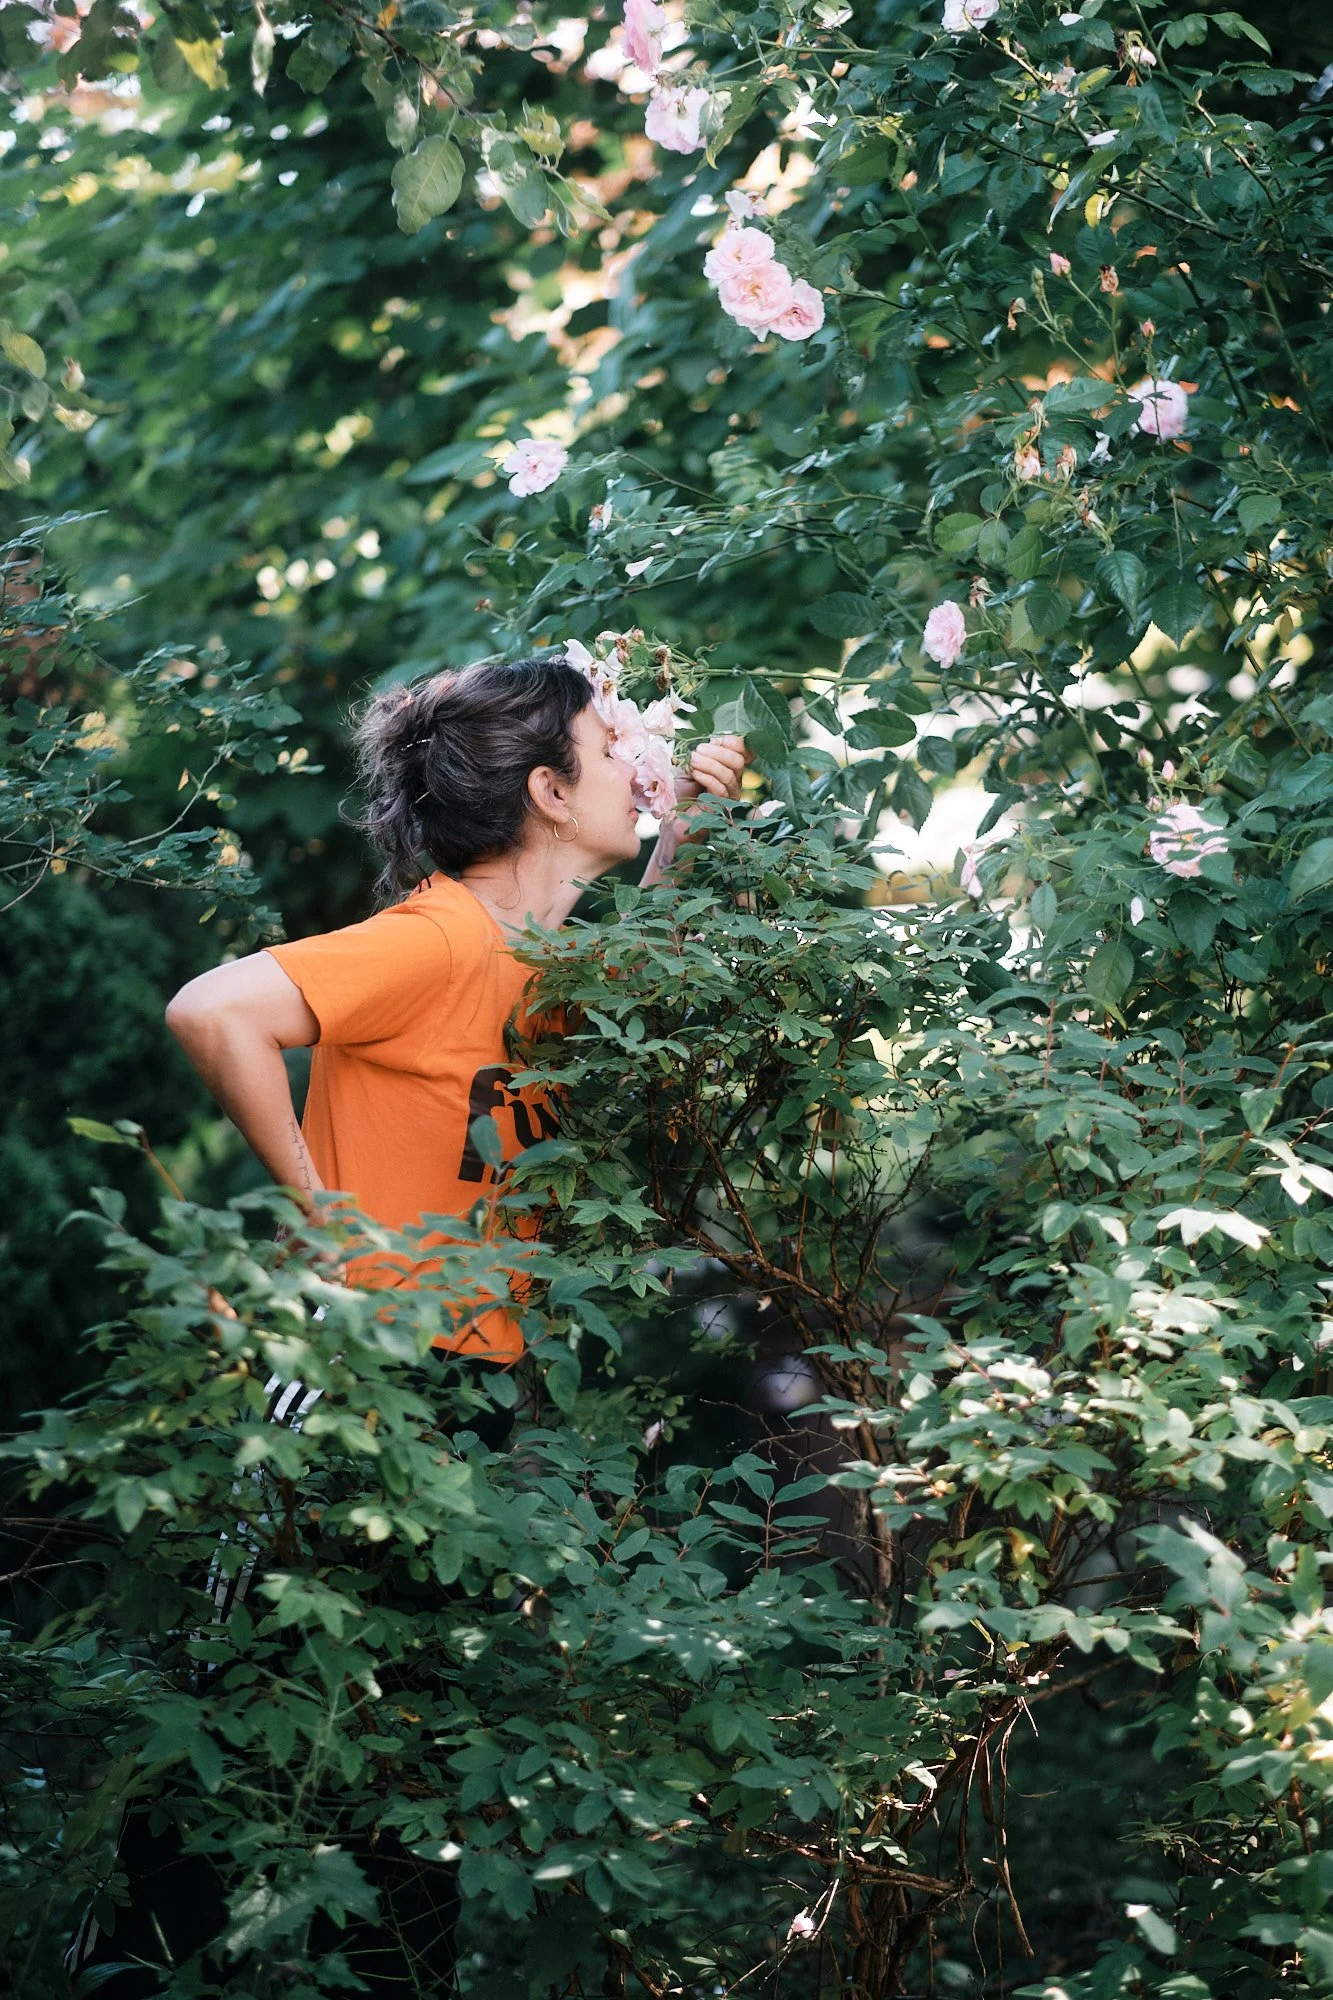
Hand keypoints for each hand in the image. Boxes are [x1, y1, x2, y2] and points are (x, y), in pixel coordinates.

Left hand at [640, 735, 750, 887]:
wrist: (670, 820)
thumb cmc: (677, 793)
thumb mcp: (688, 767)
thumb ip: (700, 753)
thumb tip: (709, 740)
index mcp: (727, 769)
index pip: (744, 753)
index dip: (735, 743)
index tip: (717, 739)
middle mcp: (733, 783)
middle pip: (739, 761)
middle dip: (718, 752)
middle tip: (697, 752)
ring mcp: (729, 798)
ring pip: (731, 774)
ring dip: (709, 763)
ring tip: (693, 761)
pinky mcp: (722, 809)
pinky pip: (721, 789)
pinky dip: (707, 776)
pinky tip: (695, 773)